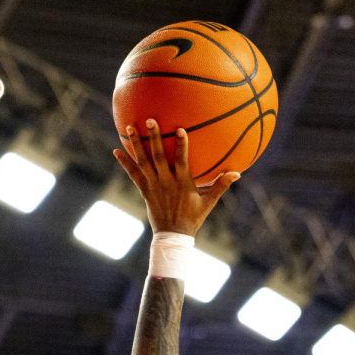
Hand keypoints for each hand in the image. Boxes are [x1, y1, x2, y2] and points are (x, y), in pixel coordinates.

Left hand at [113, 119, 238, 235]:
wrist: (173, 235)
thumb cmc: (193, 217)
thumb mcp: (208, 202)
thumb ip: (221, 185)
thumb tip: (237, 173)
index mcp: (182, 182)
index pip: (182, 160)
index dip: (181, 145)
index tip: (180, 129)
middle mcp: (166, 181)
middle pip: (158, 156)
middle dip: (154, 137)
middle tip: (149, 119)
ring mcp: (153, 185)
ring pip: (143, 162)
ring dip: (136, 144)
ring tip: (128, 128)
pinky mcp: (144, 190)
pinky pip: (133, 174)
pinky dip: (125, 162)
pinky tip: (116, 151)